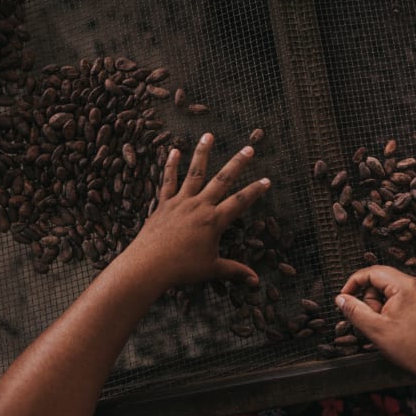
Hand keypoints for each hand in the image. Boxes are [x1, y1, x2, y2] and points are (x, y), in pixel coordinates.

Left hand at [127, 132, 270, 290]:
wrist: (148, 266)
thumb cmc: (182, 269)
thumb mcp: (212, 269)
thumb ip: (235, 271)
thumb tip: (256, 281)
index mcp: (214, 221)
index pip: (240, 202)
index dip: (255, 191)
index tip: (267, 180)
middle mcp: (200, 206)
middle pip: (222, 180)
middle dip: (238, 164)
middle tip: (249, 148)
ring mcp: (180, 202)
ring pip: (195, 173)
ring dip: (203, 153)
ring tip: (209, 135)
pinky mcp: (163, 204)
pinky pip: (168, 181)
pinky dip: (170, 165)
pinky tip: (173, 151)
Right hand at [335, 266, 415, 382]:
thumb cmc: (415, 349)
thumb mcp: (376, 329)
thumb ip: (354, 311)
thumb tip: (341, 299)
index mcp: (406, 285)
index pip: (372, 272)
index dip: (353, 283)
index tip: (344, 298)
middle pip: (383, 281)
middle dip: (371, 300)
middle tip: (373, 322)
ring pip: (393, 292)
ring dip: (383, 307)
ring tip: (388, 329)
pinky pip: (406, 299)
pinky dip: (395, 311)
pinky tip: (398, 330)